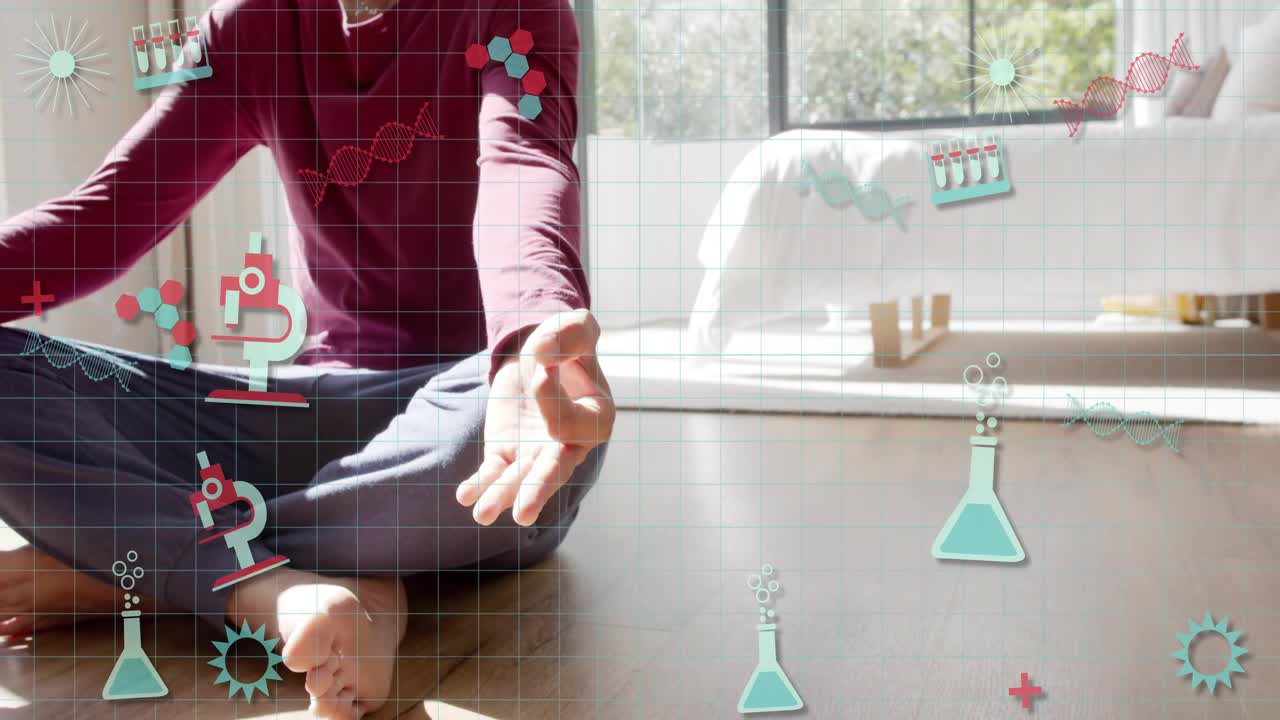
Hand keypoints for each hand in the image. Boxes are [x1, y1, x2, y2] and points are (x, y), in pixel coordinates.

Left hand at [456, 309, 614, 525]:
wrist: (537, 354)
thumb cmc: (565, 343)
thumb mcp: (575, 327)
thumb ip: (571, 334)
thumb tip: (544, 358)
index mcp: (597, 418)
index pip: (570, 423)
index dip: (551, 400)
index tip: (540, 371)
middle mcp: (570, 444)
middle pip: (554, 470)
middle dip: (537, 490)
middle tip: (523, 512)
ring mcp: (538, 452)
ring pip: (521, 479)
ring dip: (503, 495)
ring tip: (482, 514)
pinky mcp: (508, 452)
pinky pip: (495, 472)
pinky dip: (480, 484)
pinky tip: (465, 496)